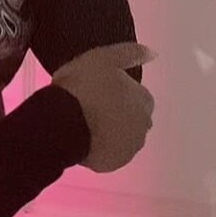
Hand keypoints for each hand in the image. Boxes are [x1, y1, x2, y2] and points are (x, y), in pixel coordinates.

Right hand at [51, 42, 157, 173]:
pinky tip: (84, 138)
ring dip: (111, 132)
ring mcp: (130, 147)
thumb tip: (153, 52)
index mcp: (143, 99)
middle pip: (133, 118)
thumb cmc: (82, 86)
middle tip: (92, 108)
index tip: (100, 91)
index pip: (139, 96)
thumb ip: (129, 54)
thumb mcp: (102, 58)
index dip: (119, 93)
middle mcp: (143, 125)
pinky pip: (110, 154)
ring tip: (86, 124)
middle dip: (118, 114)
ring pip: (123, 138)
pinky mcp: (114, 163)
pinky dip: (101, 148)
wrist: (62, 122)